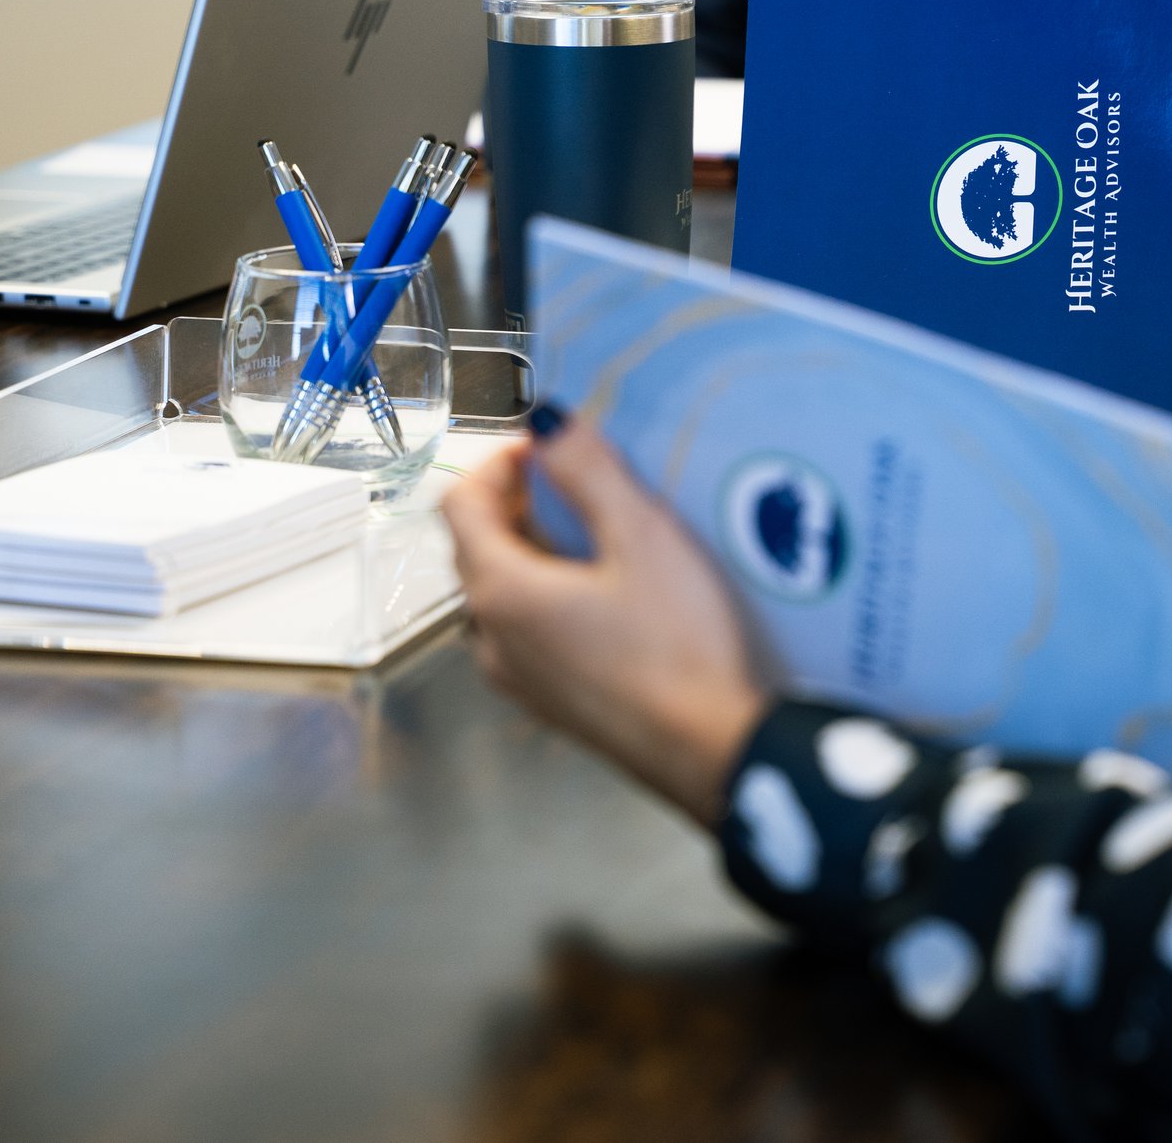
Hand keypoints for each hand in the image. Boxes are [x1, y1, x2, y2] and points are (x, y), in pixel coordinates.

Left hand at [442, 422, 766, 826]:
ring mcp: (519, 679)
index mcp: (501, 592)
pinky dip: (553, 597)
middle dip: (519, 504)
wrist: (711, 752)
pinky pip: (531, 633)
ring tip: (602, 537)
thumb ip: (589, 470)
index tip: (546, 448)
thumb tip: (548, 420)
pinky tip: (614, 596)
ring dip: (538, 553)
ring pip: (504, 593)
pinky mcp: (552, 704)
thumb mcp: (643, 538)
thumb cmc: (681, 648)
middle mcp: (492, 639)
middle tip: (579, 482)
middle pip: (477, 548)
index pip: (459, 504)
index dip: (498, 462)